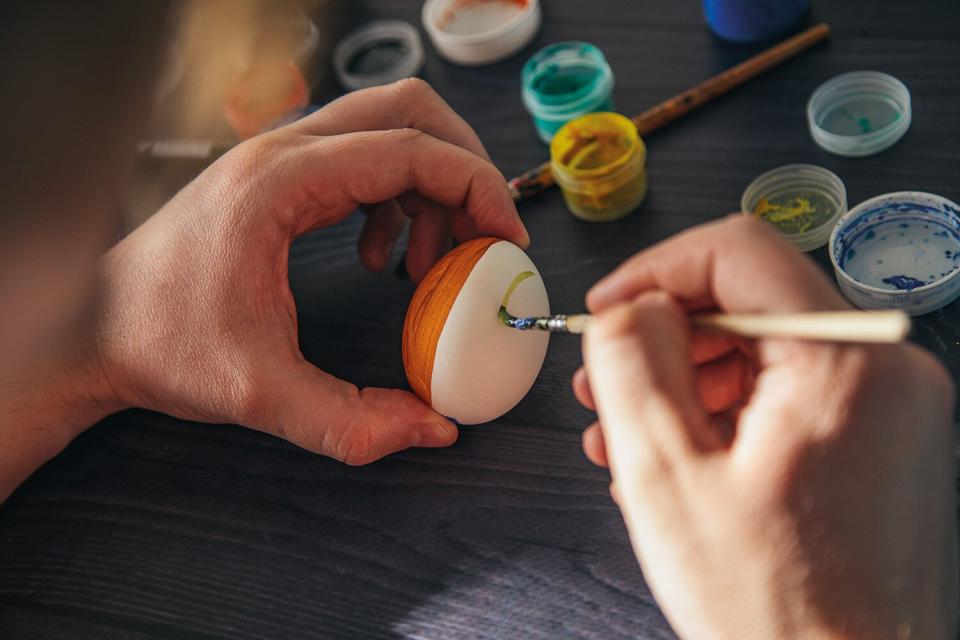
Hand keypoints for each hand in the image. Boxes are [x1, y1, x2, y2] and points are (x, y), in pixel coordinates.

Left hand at [95, 78, 527, 463]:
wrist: (92, 328)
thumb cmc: (160, 343)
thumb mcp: (259, 394)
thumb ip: (352, 422)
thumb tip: (434, 427)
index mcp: (282, 182)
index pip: (411, 150)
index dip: (478, 190)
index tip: (506, 243)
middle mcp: (282, 151)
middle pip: (409, 112)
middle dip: (464, 169)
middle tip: (485, 237)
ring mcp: (278, 158)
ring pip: (389, 131)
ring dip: (430, 190)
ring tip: (427, 265)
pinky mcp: (277, 178)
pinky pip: (362, 162)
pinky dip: (395, 201)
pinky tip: (380, 261)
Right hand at [574, 216, 956, 637]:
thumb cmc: (772, 610)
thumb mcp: (665, 476)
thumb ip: (632, 363)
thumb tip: (629, 308)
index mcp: (844, 364)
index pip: (739, 251)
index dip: (655, 270)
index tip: (608, 309)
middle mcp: (888, 368)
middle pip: (749, 301)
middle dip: (664, 335)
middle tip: (603, 382)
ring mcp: (893, 404)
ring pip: (764, 348)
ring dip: (686, 378)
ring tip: (626, 433)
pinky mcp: (884, 436)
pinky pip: (790, 390)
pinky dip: (726, 408)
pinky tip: (677, 453)